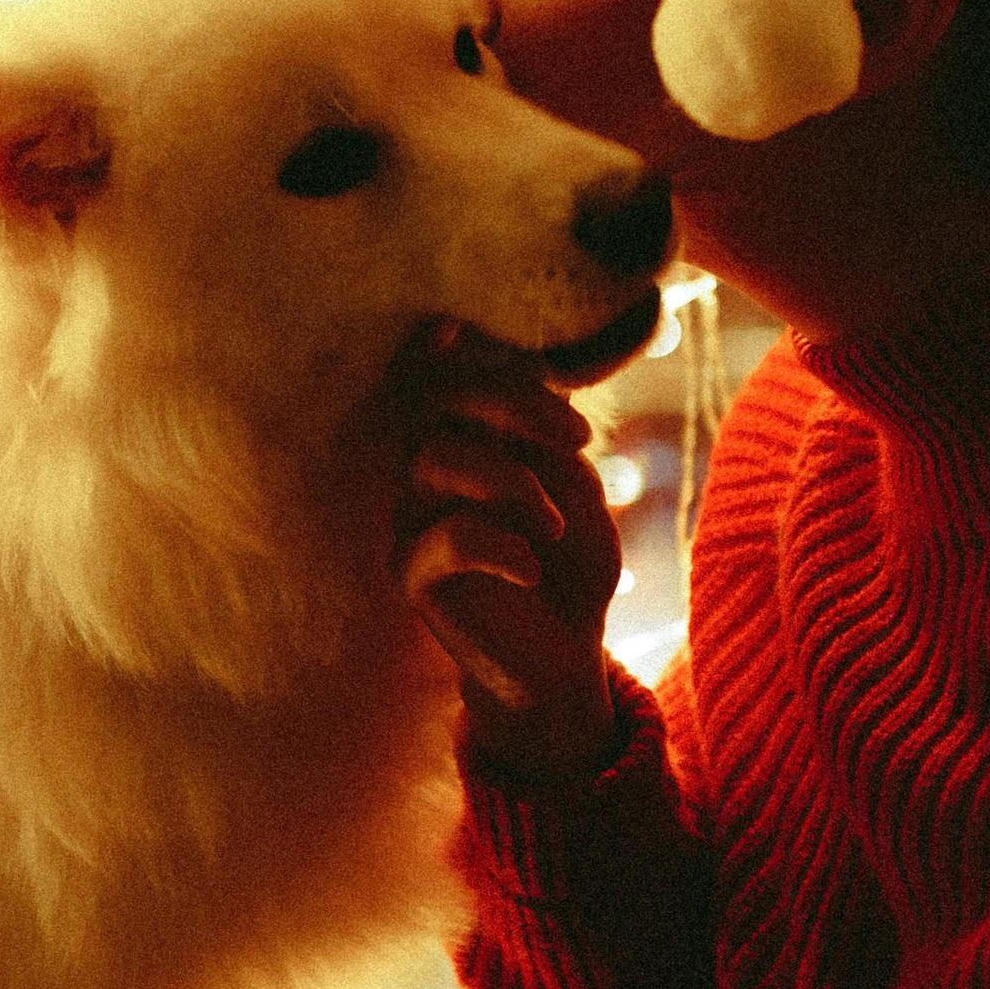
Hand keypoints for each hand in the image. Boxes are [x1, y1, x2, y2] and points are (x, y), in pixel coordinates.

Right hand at [394, 326, 630, 784]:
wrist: (566, 660)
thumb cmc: (571, 564)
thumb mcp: (576, 486)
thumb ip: (550, 434)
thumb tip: (537, 370)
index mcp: (465, 441)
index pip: (441, 373)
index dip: (449, 341)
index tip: (479, 329)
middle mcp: (427, 473)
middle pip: (432, 397)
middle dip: (508, 398)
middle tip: (575, 435)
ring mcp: (413, 523)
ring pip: (432, 456)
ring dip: (509, 477)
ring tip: (552, 521)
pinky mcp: (414, 578)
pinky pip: (445, 539)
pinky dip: (502, 544)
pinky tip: (532, 569)